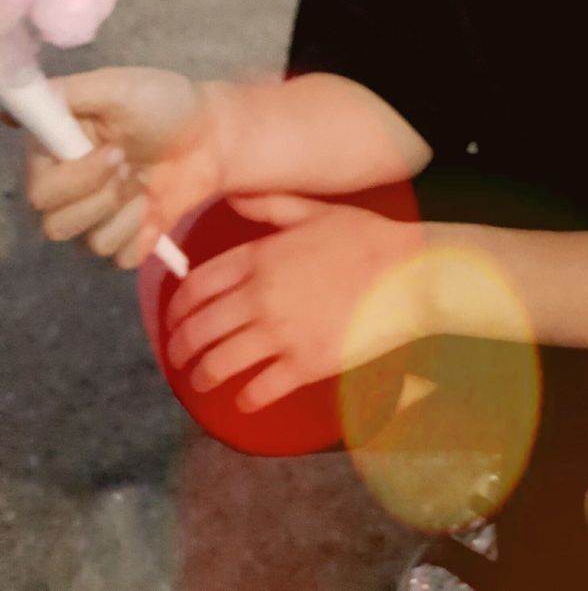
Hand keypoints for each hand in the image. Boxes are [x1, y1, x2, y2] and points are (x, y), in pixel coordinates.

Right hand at [25, 67, 202, 265]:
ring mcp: (93, 218)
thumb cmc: (163, 104)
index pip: (38, 189)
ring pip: (86, 242)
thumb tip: (10, 97)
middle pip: (54, 223)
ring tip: (145, 179)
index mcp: (56, 153)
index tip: (115, 151)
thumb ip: (66, 93)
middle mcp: (66, 190)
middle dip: (102, 195)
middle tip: (131, 163)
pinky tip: (154, 204)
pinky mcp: (122, 240)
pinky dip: (141, 232)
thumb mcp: (117, 87)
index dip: (75, 178)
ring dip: (124, 210)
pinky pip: (119, 257)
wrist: (213, 134)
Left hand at [162, 197, 430, 411]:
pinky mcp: (304, 364)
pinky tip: (241, 400)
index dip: (178, 306)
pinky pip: (260, 389)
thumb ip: (269, 206)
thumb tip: (232, 196)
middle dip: (180, 346)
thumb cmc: (364, 237)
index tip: (173, 318)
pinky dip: (244, 398)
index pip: (199, 285)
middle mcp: (261, 296)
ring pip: (221, 362)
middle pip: (201, 327)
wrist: (405, 273)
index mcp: (260, 257)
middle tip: (177, 356)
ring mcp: (281, 333)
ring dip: (201, 375)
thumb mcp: (313, 211)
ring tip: (199, 381)